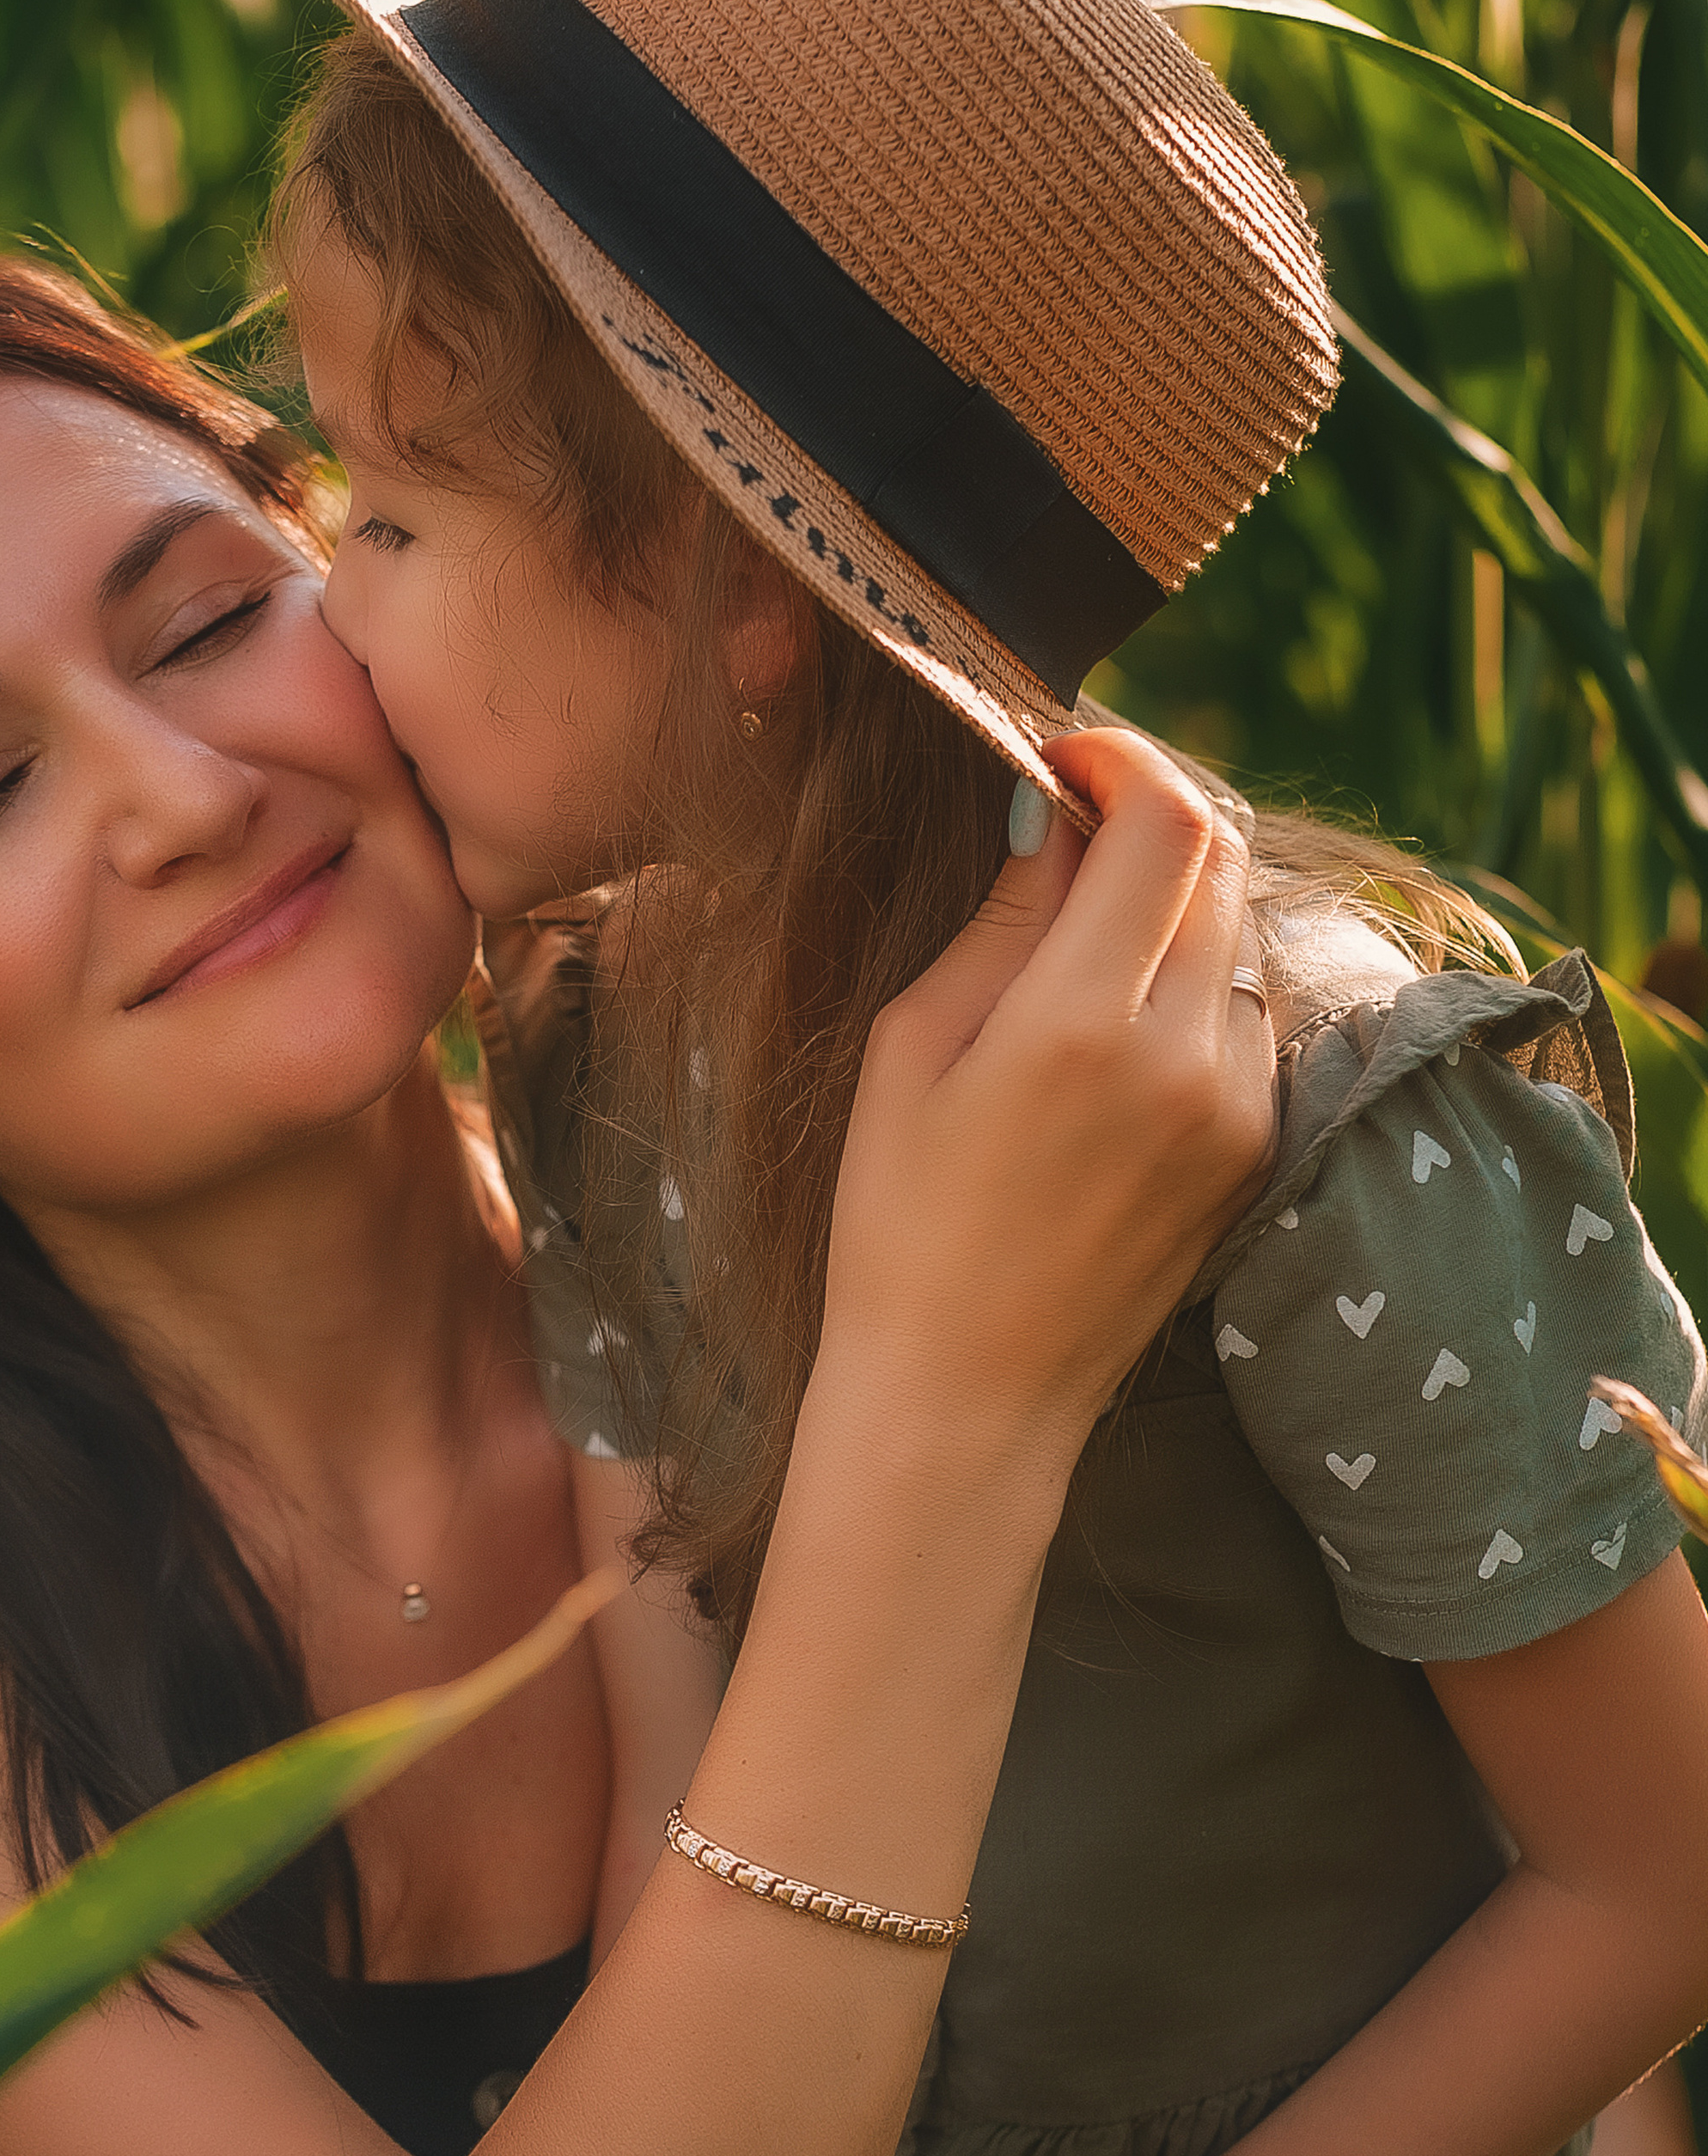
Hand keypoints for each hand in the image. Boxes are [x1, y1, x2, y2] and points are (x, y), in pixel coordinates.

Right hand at [817, 727, 1275, 1467]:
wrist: (966, 1398)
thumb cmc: (900, 1228)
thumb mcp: (910, 1054)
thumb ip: (999, 923)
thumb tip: (1049, 814)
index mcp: (1084, 1025)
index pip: (1166, 822)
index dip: (1120, 759)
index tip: (1061, 757)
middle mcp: (1186, 1058)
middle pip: (1221, 857)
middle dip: (1149, 812)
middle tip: (1071, 819)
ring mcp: (1237, 1108)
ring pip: (1238, 933)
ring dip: (1173, 901)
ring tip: (1081, 935)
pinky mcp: (1255, 1150)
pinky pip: (1245, 1015)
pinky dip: (1193, 982)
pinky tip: (1116, 1025)